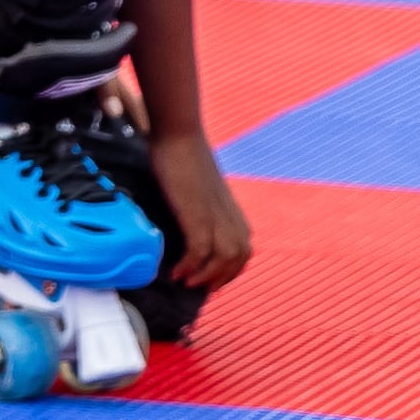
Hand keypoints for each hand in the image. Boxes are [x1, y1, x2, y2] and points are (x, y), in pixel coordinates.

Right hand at [145, 133, 249, 293]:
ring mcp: (215, 214)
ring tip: (185, 281)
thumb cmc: (182, 153)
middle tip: (197, 287)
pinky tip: (176, 271)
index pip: (243, 249)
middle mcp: (230, 214)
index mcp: (232, 209)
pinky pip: (201, 250)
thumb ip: (201, 201)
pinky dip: (190, 265)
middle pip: (239, 257)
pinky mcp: (198, 213)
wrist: (178, 132)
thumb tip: (190, 213)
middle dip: (220, 277)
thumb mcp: (198, 185)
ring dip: (205, 276)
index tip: (209, 279)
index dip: (229, 269)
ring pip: (225, 258)